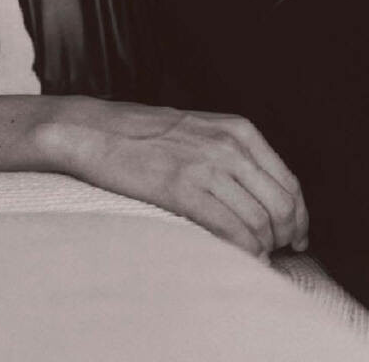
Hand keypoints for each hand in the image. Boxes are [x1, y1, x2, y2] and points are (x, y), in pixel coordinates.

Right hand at [47, 97, 308, 258]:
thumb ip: (232, 154)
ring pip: (260, 222)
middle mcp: (228, 145)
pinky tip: (235, 257)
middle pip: (281, 206)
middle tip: (269, 251)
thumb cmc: (138, 135)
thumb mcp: (197, 130)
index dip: (296, 218)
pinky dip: (242, 252)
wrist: (91, 131)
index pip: (289, 183)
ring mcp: (205, 166)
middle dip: (282, 237)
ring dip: (260, 248)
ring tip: (247, 255)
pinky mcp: (182, 188)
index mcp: (237, 129)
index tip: (291, 237)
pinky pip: (232, 231)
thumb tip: (261, 197)